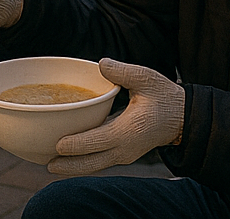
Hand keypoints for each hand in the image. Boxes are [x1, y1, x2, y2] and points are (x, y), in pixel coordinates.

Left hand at [48, 58, 184, 174]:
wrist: (182, 116)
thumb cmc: (164, 96)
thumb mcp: (146, 78)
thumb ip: (123, 71)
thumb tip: (102, 63)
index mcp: (128, 131)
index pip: (97, 141)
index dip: (76, 145)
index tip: (58, 145)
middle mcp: (125, 148)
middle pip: (92, 162)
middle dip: (69, 165)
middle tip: (47, 164)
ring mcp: (125, 154)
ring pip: (96, 165)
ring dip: (75, 167)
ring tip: (53, 165)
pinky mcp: (125, 153)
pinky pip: (102, 161)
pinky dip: (86, 162)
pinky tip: (73, 157)